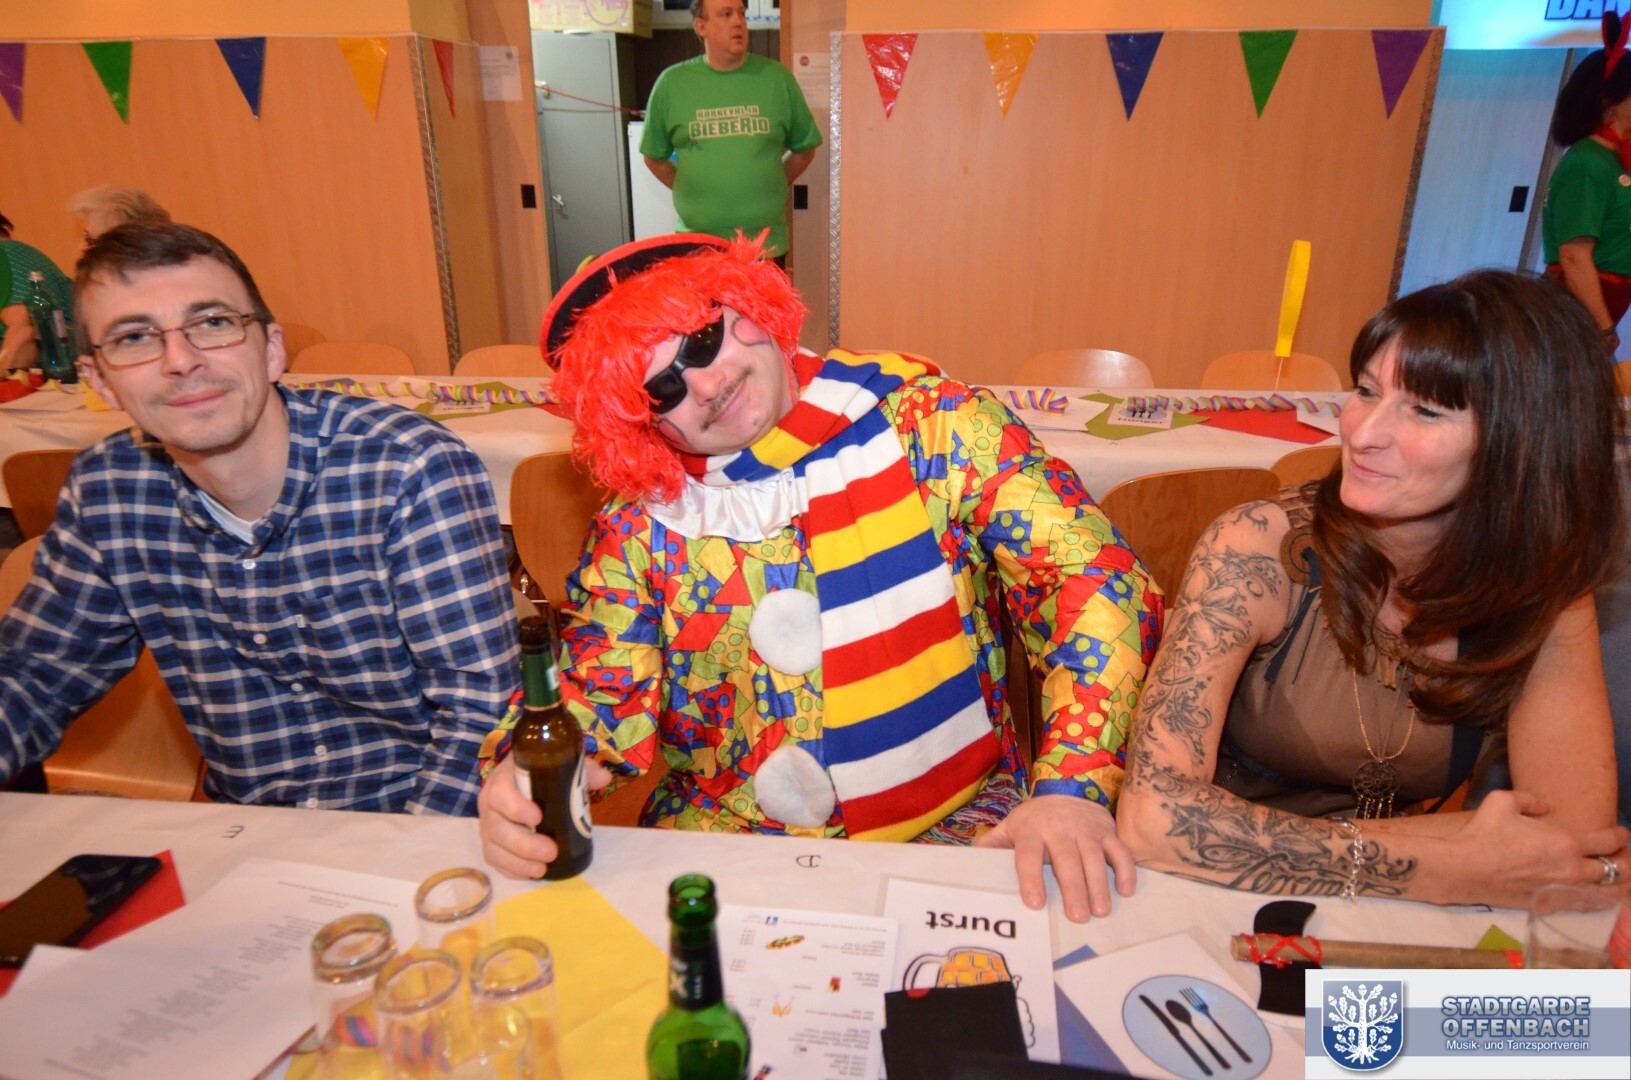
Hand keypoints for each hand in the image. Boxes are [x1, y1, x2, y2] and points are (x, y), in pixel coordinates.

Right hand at [478, 755, 612, 878]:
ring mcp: (488, 826)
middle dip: (523, 844)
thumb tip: (604, 777)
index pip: (500, 793)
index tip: (538, 818)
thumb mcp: (560, 766)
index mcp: (503, 780)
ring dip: (518, 862)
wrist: (523, 780)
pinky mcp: (491, 844)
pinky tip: (531, 873)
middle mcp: (490, 804)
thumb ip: (582, 769)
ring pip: (494, 848)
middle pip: (497, 827)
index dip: (516, 808)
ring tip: (542, 869)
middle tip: (550, 852)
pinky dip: (512, 870)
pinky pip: (495, 861)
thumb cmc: (542, 774)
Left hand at [975, 794, 1135, 921]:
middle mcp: (1059, 828)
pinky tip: (1126, 891)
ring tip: (1100, 911)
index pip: (1029, 855)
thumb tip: (966, 865)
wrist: (1067, 789)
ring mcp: (1085, 829)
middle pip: (1066, 859)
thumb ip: (991, 846)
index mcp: (1031, 830)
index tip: (1036, 903)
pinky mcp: (1107, 830)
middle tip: (1077, 917)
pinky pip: (1120, 850)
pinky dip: (1126, 870)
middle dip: (1073, 888)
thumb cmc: (1035, 821)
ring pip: (1095, 857)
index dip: (1031, 878)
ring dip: (1099, 885)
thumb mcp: (1010, 828)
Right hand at [1446, 790, 1628, 906]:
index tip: (1622, 833)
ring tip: (1618, 881)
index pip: (1608, 840)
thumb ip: (1530, 799)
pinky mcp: (1549, 905)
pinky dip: (1596, 902)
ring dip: (1616, 886)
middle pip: (1614, 869)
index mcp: (1565, 842)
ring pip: (1604, 892)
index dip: (1620, 836)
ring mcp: (1561, 890)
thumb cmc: (1483, 833)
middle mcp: (1571, 869)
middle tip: (1621, 858)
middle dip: (1623, 862)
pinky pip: (1583, 907)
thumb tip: (1544, 806)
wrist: (1463, 868)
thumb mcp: (1502, 801)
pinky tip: (1597, 898)